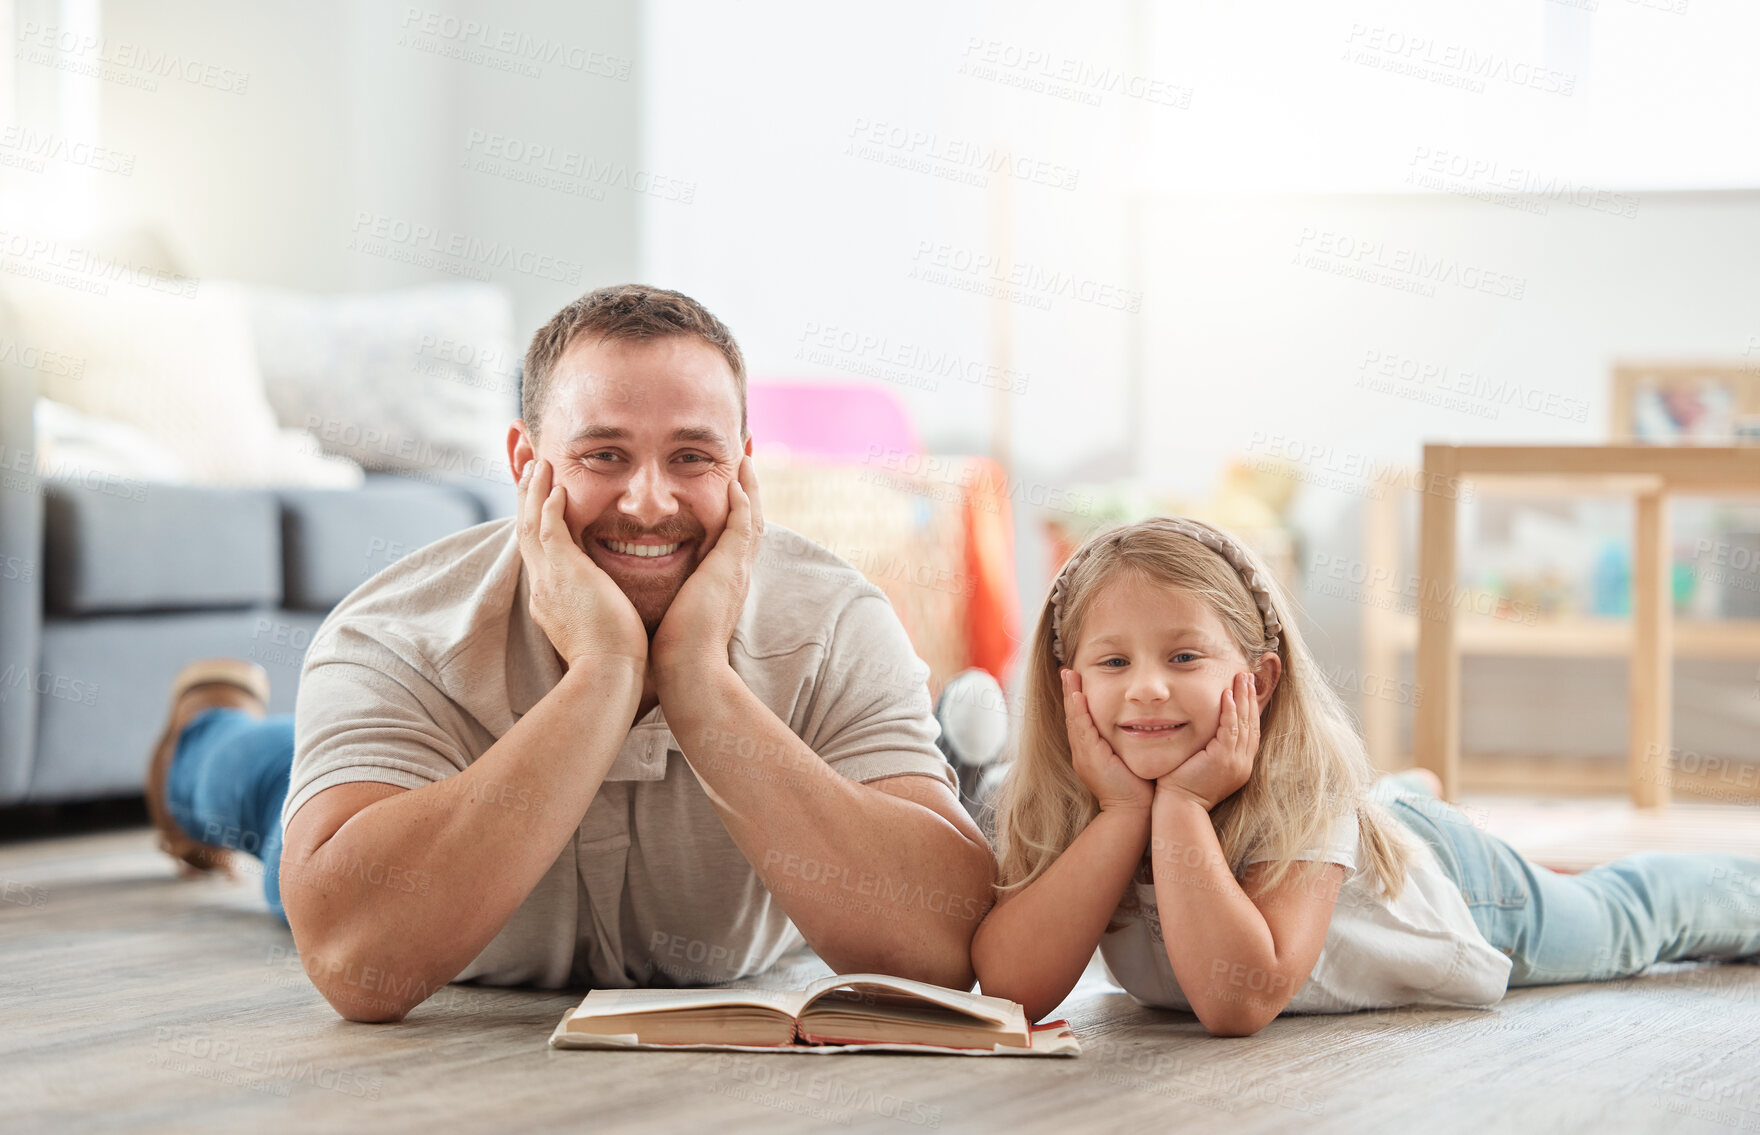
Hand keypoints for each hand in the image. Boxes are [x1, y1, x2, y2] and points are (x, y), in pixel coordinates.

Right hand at [515, 457, 646, 670]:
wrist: (608, 675)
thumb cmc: (615, 659)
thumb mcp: (600, 627)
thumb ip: (601, 608)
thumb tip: (614, 605)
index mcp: (551, 600)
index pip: (540, 553)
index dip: (537, 524)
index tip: (541, 502)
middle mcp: (543, 586)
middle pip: (527, 533)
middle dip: (527, 500)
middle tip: (530, 472)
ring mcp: (549, 579)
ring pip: (532, 525)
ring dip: (535, 493)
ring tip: (539, 465)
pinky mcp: (563, 572)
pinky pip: (549, 529)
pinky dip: (549, 505)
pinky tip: (555, 486)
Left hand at [651, 456, 762, 685]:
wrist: (687, 668)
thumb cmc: (673, 650)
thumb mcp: (672, 610)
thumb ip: (668, 593)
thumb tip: (643, 586)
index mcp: (721, 581)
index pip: (731, 536)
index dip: (732, 510)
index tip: (728, 486)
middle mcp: (735, 571)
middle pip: (750, 520)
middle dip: (749, 490)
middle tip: (746, 460)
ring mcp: (737, 568)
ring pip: (752, 516)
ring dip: (750, 485)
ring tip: (745, 456)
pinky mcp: (731, 567)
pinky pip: (743, 524)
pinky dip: (744, 500)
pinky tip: (736, 478)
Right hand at [1062, 669, 1153, 814]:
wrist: (1133, 812)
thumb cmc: (1138, 788)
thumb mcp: (1130, 760)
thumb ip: (1130, 744)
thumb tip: (1144, 725)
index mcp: (1091, 752)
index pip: (1082, 719)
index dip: (1078, 699)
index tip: (1076, 679)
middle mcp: (1083, 751)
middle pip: (1073, 715)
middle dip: (1069, 691)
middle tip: (1067, 669)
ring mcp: (1084, 754)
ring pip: (1074, 719)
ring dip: (1070, 695)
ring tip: (1068, 674)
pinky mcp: (1090, 757)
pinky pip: (1081, 729)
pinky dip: (1078, 711)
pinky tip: (1077, 695)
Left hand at [1156, 672, 1258, 811]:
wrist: (1180, 806)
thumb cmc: (1182, 787)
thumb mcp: (1201, 764)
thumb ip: (1207, 747)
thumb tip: (1202, 730)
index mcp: (1239, 764)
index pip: (1250, 731)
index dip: (1249, 708)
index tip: (1246, 689)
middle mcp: (1242, 762)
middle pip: (1252, 723)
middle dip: (1250, 698)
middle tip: (1248, 676)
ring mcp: (1236, 761)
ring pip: (1244, 723)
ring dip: (1243, 698)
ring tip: (1241, 678)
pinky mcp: (1223, 758)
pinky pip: (1231, 729)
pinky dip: (1230, 711)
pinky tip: (1228, 695)